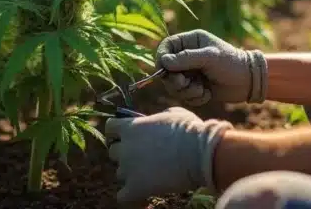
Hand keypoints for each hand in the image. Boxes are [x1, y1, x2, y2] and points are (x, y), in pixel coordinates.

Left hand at [105, 107, 232, 204]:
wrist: (199, 154)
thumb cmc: (190, 130)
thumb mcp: (172, 114)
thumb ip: (157, 117)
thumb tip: (156, 120)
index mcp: (131, 127)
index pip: (110, 128)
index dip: (117, 133)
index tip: (126, 137)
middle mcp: (124, 147)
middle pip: (113, 153)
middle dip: (125, 155)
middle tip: (143, 157)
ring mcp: (128, 168)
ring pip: (120, 174)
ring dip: (131, 174)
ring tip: (149, 175)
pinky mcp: (136, 188)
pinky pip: (122, 196)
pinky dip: (131, 196)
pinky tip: (143, 194)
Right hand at [156, 29, 267, 104]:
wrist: (248, 82)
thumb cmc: (231, 63)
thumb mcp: (210, 57)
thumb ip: (186, 58)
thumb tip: (164, 61)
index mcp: (189, 42)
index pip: (165, 47)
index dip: (161, 58)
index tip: (165, 70)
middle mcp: (186, 57)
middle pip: (165, 69)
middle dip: (175, 80)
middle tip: (186, 83)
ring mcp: (189, 73)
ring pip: (173, 85)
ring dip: (186, 91)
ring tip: (201, 90)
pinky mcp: (193, 87)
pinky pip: (183, 96)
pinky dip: (194, 98)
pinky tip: (207, 94)